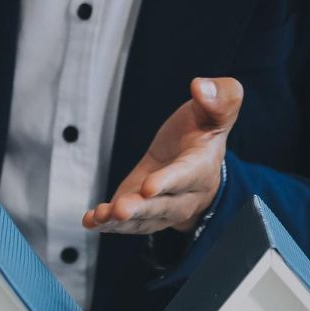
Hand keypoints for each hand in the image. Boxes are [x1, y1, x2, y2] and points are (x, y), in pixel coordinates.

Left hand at [83, 77, 242, 234]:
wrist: (195, 155)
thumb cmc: (203, 129)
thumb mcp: (216, 110)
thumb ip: (218, 98)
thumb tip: (201, 86)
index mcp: (202, 166)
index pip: (186, 176)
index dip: (168, 182)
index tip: (148, 186)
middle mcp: (185, 195)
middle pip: (163, 207)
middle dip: (141, 209)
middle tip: (120, 210)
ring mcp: (162, 208)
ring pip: (144, 220)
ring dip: (121, 221)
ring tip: (100, 217)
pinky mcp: (142, 211)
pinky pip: (128, 223)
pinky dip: (109, 224)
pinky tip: (91, 220)